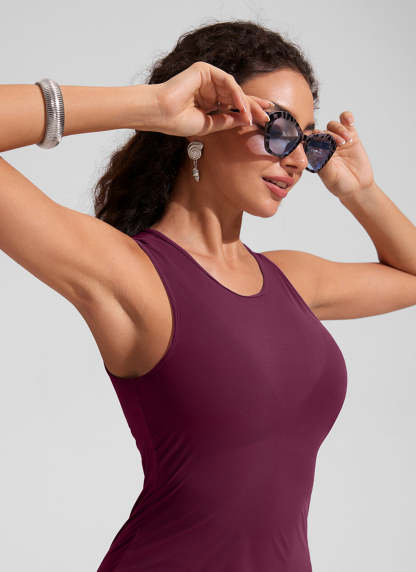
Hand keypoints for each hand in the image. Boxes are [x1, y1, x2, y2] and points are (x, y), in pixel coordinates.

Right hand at [150, 61, 270, 136]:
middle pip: (236, 96)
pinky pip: (227, 81)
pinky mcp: (204, 70)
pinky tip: (243, 106)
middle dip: (253, 105)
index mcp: (208, 102)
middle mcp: (209, 88)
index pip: (233, 105)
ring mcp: (207, 78)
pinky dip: (236, 95)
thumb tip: (246, 120)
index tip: (263, 119)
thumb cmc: (178, 121)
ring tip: (255, 116)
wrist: (161, 114)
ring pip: (234, 89)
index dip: (249, 111)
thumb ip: (228, 120)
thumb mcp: (210, 125)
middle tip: (268, 115)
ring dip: (246, 103)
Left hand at [316, 111, 375, 198]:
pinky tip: (350, 121)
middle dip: (328, 135)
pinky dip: (347, 117)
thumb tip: (318, 146)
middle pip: (321, 131)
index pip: (309, 140)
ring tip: (346, 141)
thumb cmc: (340, 184)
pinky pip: (346, 121)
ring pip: (333, 125)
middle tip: (338, 144)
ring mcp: (338, 140)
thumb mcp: (330, 176)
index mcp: (316, 154)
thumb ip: (324, 161)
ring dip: (338, 129)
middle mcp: (325, 146)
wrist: (358, 187)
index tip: (316, 138)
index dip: (311, 137)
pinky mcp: (351, 137)